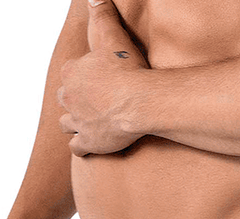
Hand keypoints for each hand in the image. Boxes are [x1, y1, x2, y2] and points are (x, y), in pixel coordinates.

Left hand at [58, 0, 149, 156]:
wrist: (139, 102)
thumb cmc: (128, 71)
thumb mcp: (112, 36)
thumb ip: (102, 15)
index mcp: (72, 73)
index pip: (71, 75)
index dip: (83, 78)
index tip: (98, 81)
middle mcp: (69, 98)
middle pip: (65, 99)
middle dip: (76, 101)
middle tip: (94, 103)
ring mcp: (77, 122)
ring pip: (67, 124)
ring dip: (75, 124)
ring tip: (89, 123)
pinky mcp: (89, 142)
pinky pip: (77, 148)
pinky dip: (82, 146)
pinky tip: (91, 144)